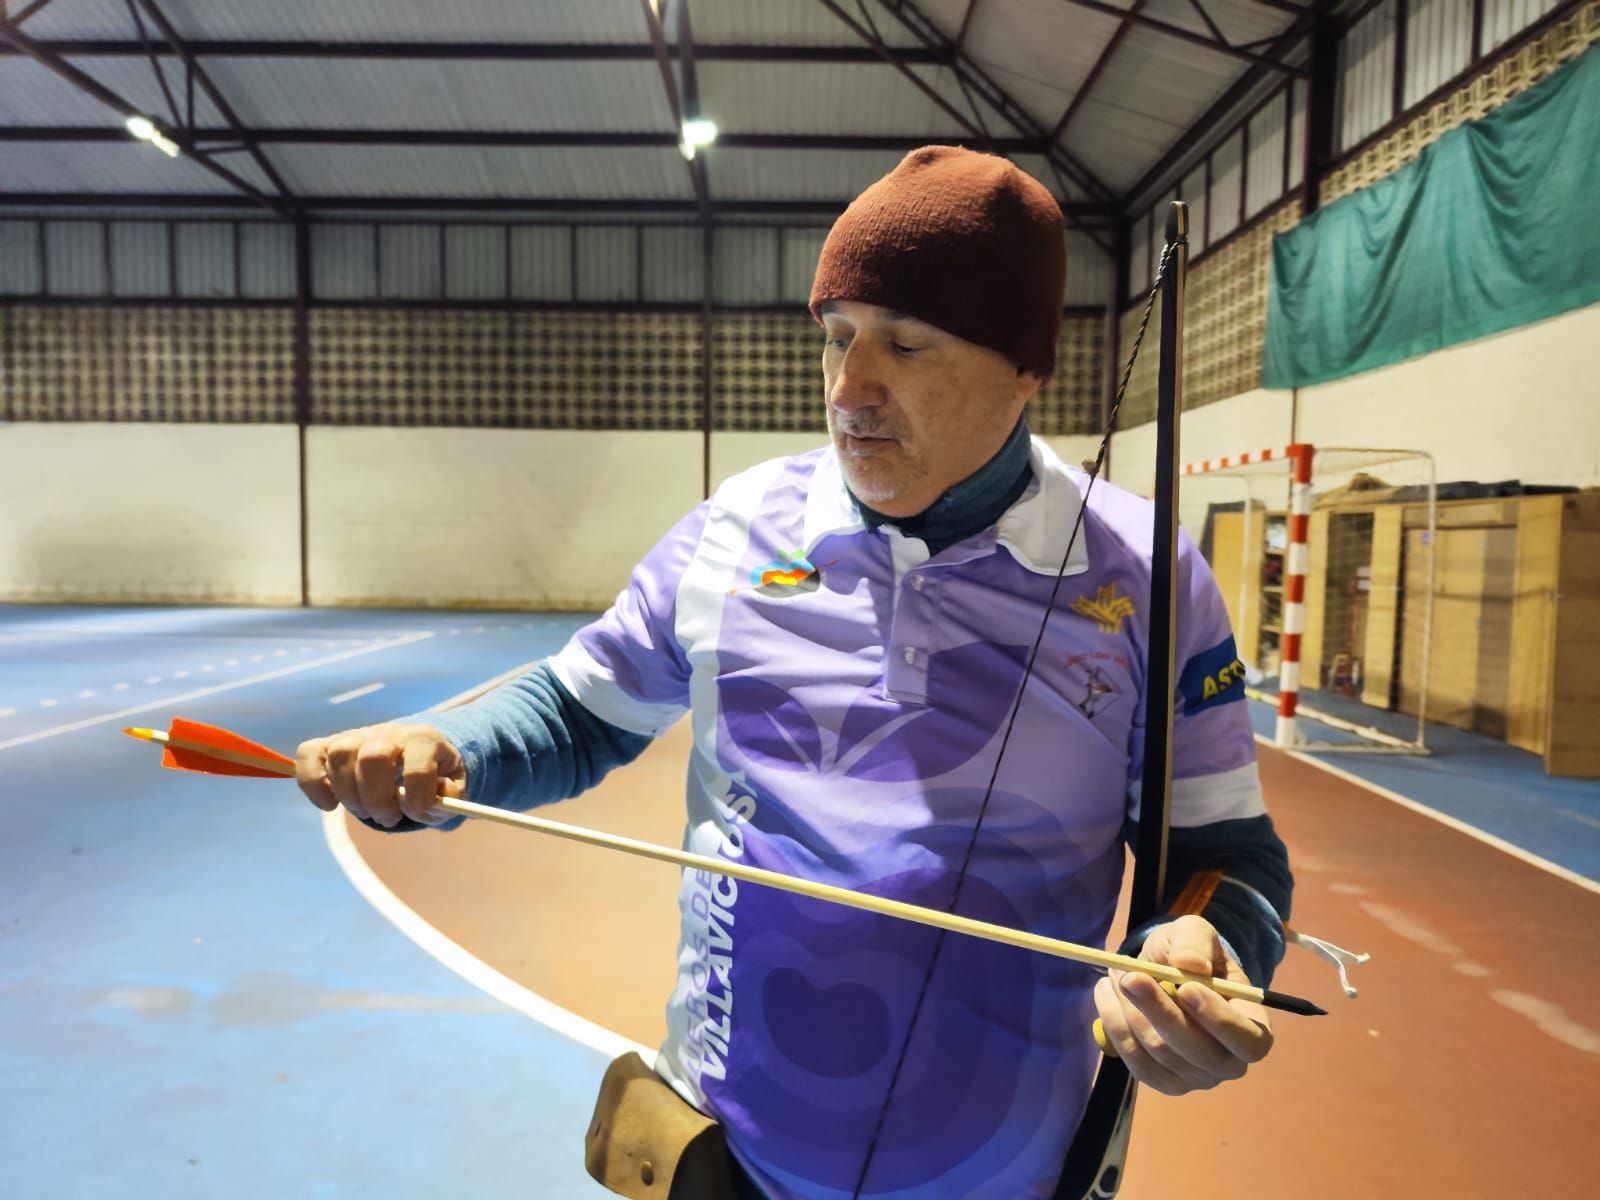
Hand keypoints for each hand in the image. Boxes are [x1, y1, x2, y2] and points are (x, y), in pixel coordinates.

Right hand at [294, 722, 464, 827]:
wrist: (416, 750)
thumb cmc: (434, 774)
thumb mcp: (453, 786)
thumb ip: (449, 797)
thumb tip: (430, 803)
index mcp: (424, 739)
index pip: (418, 760)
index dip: (418, 792)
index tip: (418, 812)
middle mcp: (389, 732)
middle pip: (373, 757)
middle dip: (377, 798)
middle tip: (388, 818)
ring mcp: (358, 736)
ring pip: (340, 754)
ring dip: (349, 794)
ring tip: (364, 812)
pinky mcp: (332, 745)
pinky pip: (309, 754)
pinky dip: (312, 783)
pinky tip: (330, 804)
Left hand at [1093, 914, 1272, 1095]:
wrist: (1161, 971)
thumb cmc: (1188, 953)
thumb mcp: (1194, 932)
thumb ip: (1195, 942)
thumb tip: (1190, 966)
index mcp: (1252, 1025)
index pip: (1250, 1042)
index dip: (1221, 1021)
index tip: (1186, 988)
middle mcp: (1230, 1061)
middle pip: (1199, 1053)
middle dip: (1160, 1012)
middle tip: (1130, 976)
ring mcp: (1197, 1077)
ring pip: (1161, 1054)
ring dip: (1133, 1012)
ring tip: (1118, 976)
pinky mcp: (1164, 1081)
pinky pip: (1137, 1063)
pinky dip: (1116, 1027)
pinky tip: (1106, 995)